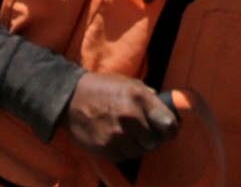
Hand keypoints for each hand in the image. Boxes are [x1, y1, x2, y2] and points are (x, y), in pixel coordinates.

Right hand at [63, 73, 178, 161]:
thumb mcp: (129, 83)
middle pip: (155, 141)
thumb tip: (168, 109)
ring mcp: (117, 135)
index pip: (168, 124)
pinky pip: (125, 156)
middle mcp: (130, 117)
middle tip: (144, 131)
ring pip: (140, 151)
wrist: (70, 99)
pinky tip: (115, 138)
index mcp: (139, 97)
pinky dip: (123, 150)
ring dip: (137, 145)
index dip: (170, 129)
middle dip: (151, 137)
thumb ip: (149, 97)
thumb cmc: (102, 88)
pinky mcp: (106, 149)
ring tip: (127, 133)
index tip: (168, 130)